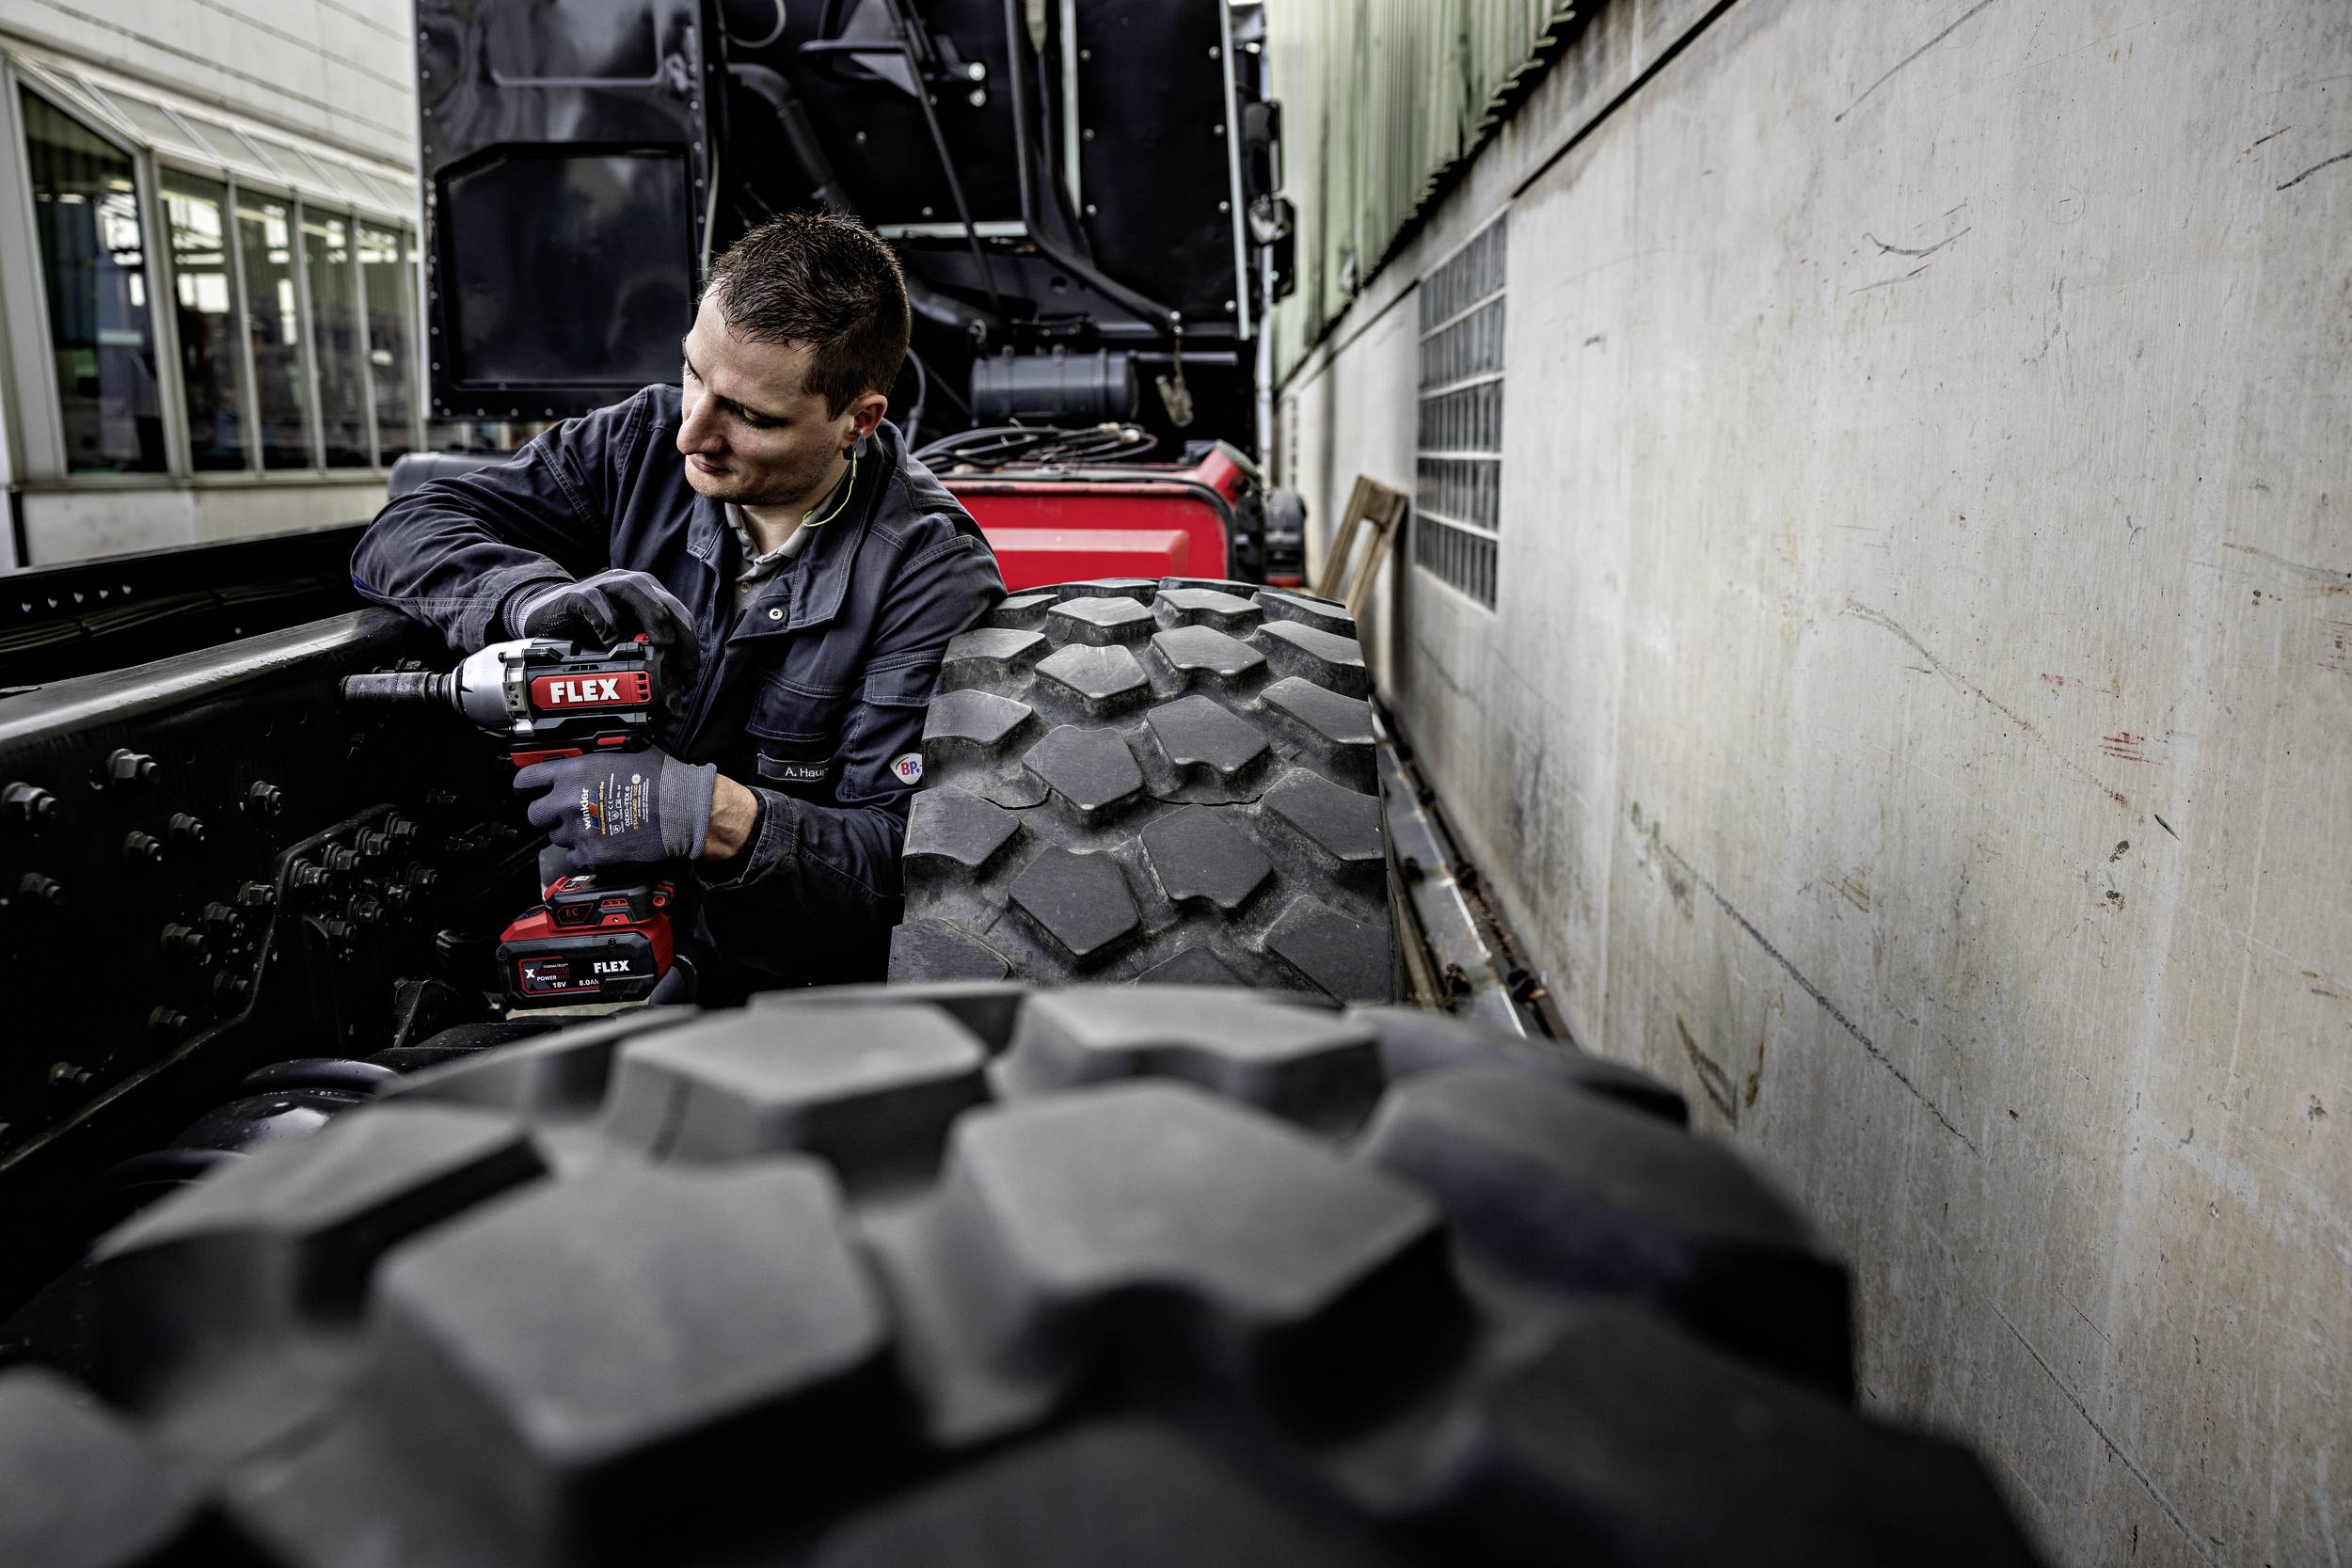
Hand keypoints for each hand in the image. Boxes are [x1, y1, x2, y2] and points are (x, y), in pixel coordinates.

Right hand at [507, 569, 701, 694]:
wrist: (546, 614)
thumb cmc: (592, 628)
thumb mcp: (623, 641)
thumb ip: (646, 653)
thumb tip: (672, 687)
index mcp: (647, 596)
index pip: (679, 614)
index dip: (689, 643)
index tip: (689, 674)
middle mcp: (629, 586)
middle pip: (665, 601)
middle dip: (679, 632)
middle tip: (681, 664)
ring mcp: (604, 586)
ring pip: (635, 590)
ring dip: (653, 617)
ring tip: (660, 644)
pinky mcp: (577, 595)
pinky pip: (595, 602)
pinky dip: (607, 622)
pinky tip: (611, 643)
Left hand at [515, 748, 716, 867]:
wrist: (685, 809)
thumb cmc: (662, 780)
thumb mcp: (623, 755)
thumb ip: (593, 761)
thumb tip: (582, 764)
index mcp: (575, 771)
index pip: (528, 779)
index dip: (524, 786)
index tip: (526, 791)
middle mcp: (570, 801)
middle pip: (535, 814)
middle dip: (546, 814)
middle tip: (563, 812)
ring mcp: (579, 830)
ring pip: (556, 838)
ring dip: (568, 833)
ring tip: (592, 826)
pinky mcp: (593, 853)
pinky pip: (574, 858)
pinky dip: (585, 853)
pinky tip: (601, 842)